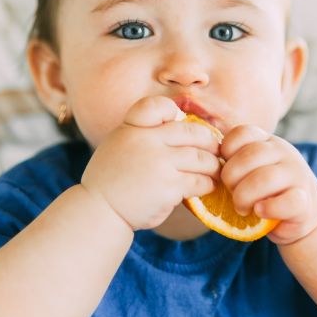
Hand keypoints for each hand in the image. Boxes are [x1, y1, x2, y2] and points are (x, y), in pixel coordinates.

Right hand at [81, 96, 220, 230]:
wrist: (100, 210)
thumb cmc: (110, 180)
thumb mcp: (117, 144)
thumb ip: (141, 134)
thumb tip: (176, 125)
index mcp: (132, 128)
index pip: (157, 106)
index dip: (173, 111)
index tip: (179, 122)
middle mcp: (147, 141)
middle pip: (192, 133)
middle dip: (209, 142)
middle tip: (216, 150)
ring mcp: (159, 163)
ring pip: (201, 158)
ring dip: (213, 166)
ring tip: (215, 171)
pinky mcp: (169, 187)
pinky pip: (199, 181)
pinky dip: (207, 184)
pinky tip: (207, 186)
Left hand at [220, 125, 316, 244]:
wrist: (302, 212)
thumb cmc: (266, 191)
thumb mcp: (252, 169)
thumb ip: (235, 161)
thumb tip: (205, 165)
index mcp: (268, 142)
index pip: (243, 132)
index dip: (226, 151)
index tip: (224, 169)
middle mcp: (285, 153)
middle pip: (250, 156)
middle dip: (231, 178)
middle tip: (231, 193)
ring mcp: (297, 176)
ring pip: (265, 178)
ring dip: (244, 197)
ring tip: (242, 208)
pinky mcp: (306, 202)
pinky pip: (286, 202)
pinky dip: (267, 209)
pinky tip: (260, 212)